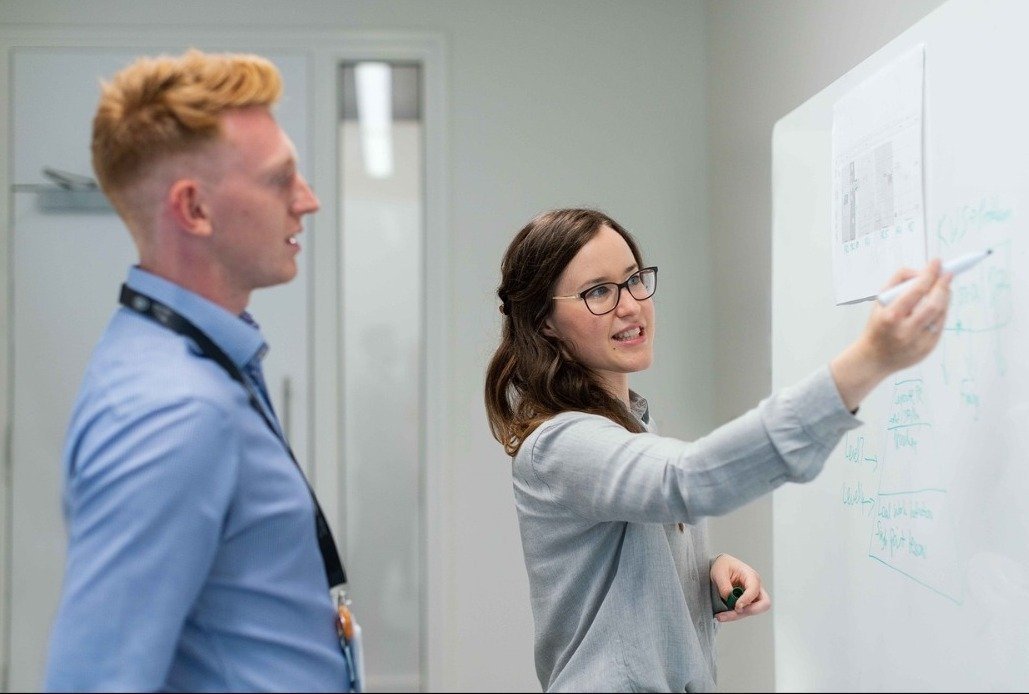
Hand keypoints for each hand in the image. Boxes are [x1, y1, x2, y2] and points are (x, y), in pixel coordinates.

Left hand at [710, 553, 770, 622]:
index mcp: (751, 575)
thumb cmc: (723, 565)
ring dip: (737, 615)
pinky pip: (744, 611)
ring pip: (752, 611)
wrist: (720, 566)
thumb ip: (724, 587)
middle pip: (763, 604)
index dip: (747, 600)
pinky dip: (734, 615)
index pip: (754, 590)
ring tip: (721, 616)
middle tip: (734, 612)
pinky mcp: (747, 602)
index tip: (736, 606)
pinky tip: (723, 615)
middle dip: (749, 611)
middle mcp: (755, 586)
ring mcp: (752, 595)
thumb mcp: (719, 573)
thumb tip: (729, 599)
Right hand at [830, 259, 952, 410]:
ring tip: (942, 288)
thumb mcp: (879, 302)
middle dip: (943, 286)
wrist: (873, 358)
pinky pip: (940, 325)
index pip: (916, 291)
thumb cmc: (877, 325)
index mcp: (891, 317)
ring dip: (945, 298)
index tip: (937, 262)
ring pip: (941, 314)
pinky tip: (937, 305)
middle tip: (947, 274)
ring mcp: (919, 342)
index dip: (929, 274)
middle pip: (934, 304)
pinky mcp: (928, 349)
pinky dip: (941, 312)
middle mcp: (906, 331)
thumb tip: (920, 272)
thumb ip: (897, 282)